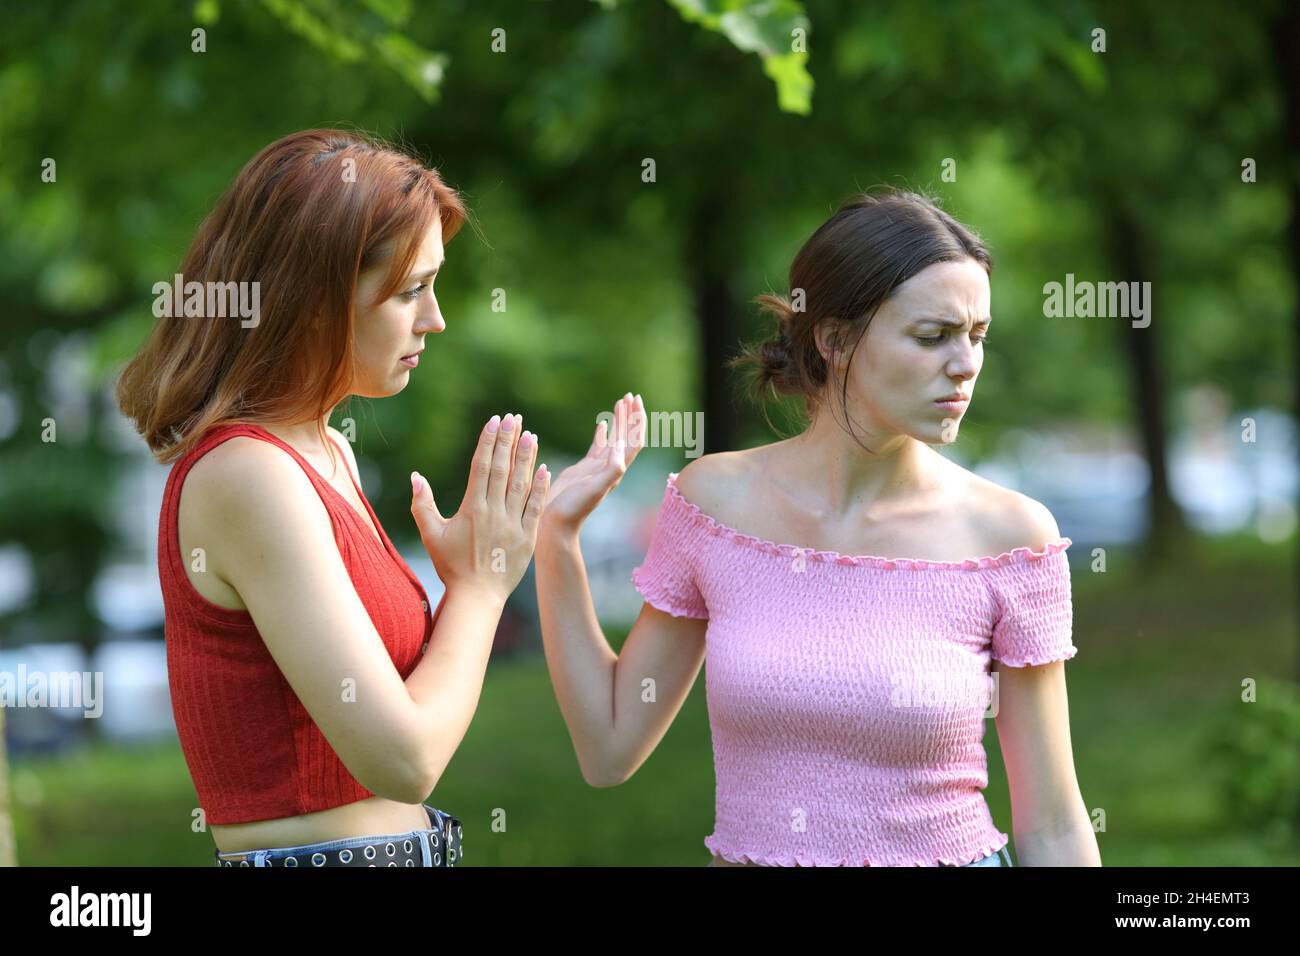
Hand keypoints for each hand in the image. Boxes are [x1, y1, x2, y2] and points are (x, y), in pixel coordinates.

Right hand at [409, 413, 549, 603]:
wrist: (476, 597)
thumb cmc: (450, 566)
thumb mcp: (431, 535)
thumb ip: (422, 504)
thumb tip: (415, 476)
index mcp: (472, 508)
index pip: (482, 467)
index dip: (489, 442)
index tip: (494, 421)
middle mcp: (494, 512)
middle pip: (503, 469)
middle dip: (508, 441)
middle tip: (514, 418)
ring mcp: (513, 524)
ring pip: (521, 484)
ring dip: (527, 458)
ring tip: (531, 435)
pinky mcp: (528, 537)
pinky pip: (535, 508)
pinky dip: (541, 488)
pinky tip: (546, 469)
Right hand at [540, 392, 644, 536]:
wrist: (556, 524)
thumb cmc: (573, 509)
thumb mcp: (594, 488)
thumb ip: (610, 469)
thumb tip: (622, 445)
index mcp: (616, 469)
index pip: (633, 439)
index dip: (637, 420)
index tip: (636, 400)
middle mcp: (611, 467)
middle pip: (627, 436)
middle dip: (630, 415)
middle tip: (630, 395)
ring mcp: (598, 468)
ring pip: (614, 439)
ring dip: (619, 421)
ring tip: (620, 402)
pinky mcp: (584, 469)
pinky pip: (598, 447)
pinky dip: (602, 433)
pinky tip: (602, 424)